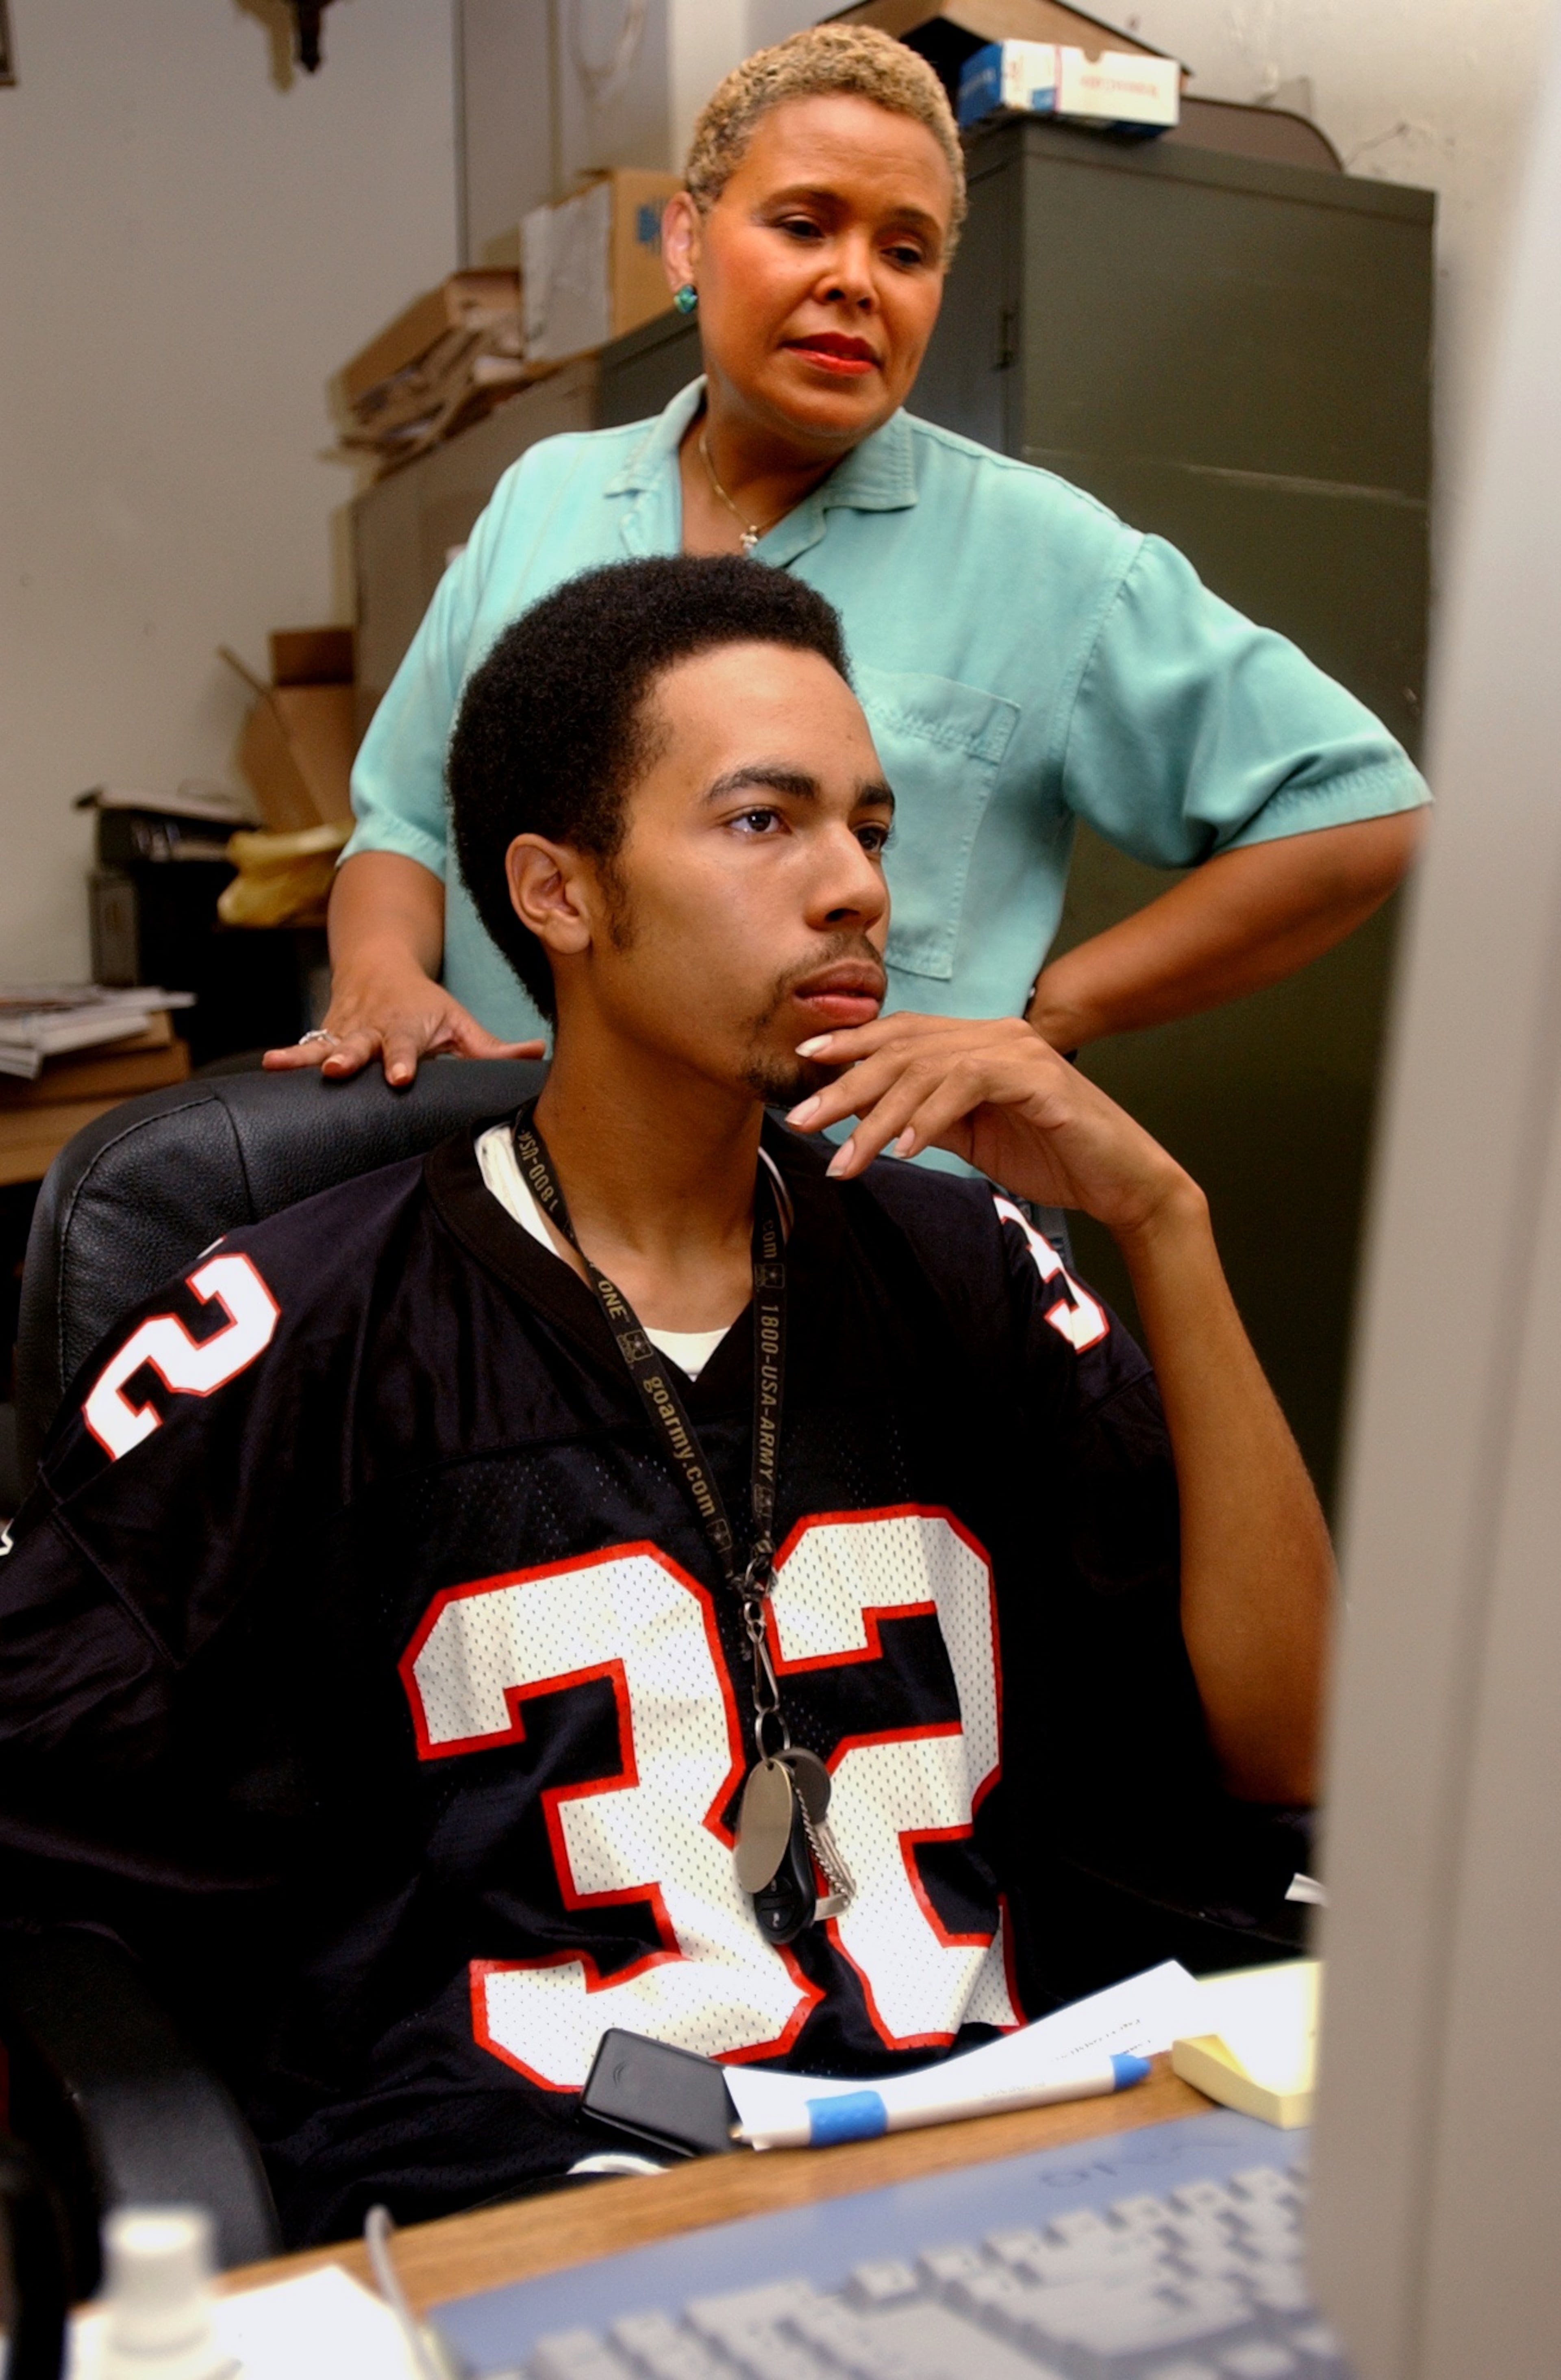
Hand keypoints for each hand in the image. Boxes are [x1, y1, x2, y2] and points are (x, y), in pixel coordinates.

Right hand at [263, 950, 542, 1085]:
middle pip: (359, 1045)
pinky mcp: (323, 1037)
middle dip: (349, 1057)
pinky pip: (304, 1049)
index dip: (402, 1060)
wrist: (378, 967)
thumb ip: (493, 1048)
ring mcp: (343, 1031)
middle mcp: (372, 1028)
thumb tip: (538, 1054)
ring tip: (281, 1066)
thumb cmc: (426, 1005)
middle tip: (341, 1071)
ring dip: (306, 1058)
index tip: (399, 1078)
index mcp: (407, 1026)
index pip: (406, 1045)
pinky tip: (267, 1067)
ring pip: (323, 1046)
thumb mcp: (460, 1021)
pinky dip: (286, 1058)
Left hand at [784, 1012, 1196, 1244]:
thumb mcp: (975, 1135)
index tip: (806, 1063)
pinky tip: (907, 1147)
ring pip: (928, 1068)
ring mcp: (1021, 1052)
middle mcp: (998, 1035)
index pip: (905, 1033)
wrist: (1123, 1183)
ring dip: (880, 1116)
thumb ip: (929, 1116)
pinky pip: (969, 1085)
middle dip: (846, 1083)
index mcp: (982, 1042)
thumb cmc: (1053, 1156)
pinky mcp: (1040, 1078)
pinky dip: (932, 1116)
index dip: (852, 1043)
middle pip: (905, 1047)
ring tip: (849, 1158)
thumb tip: (870, 1116)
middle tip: (803, 1118)